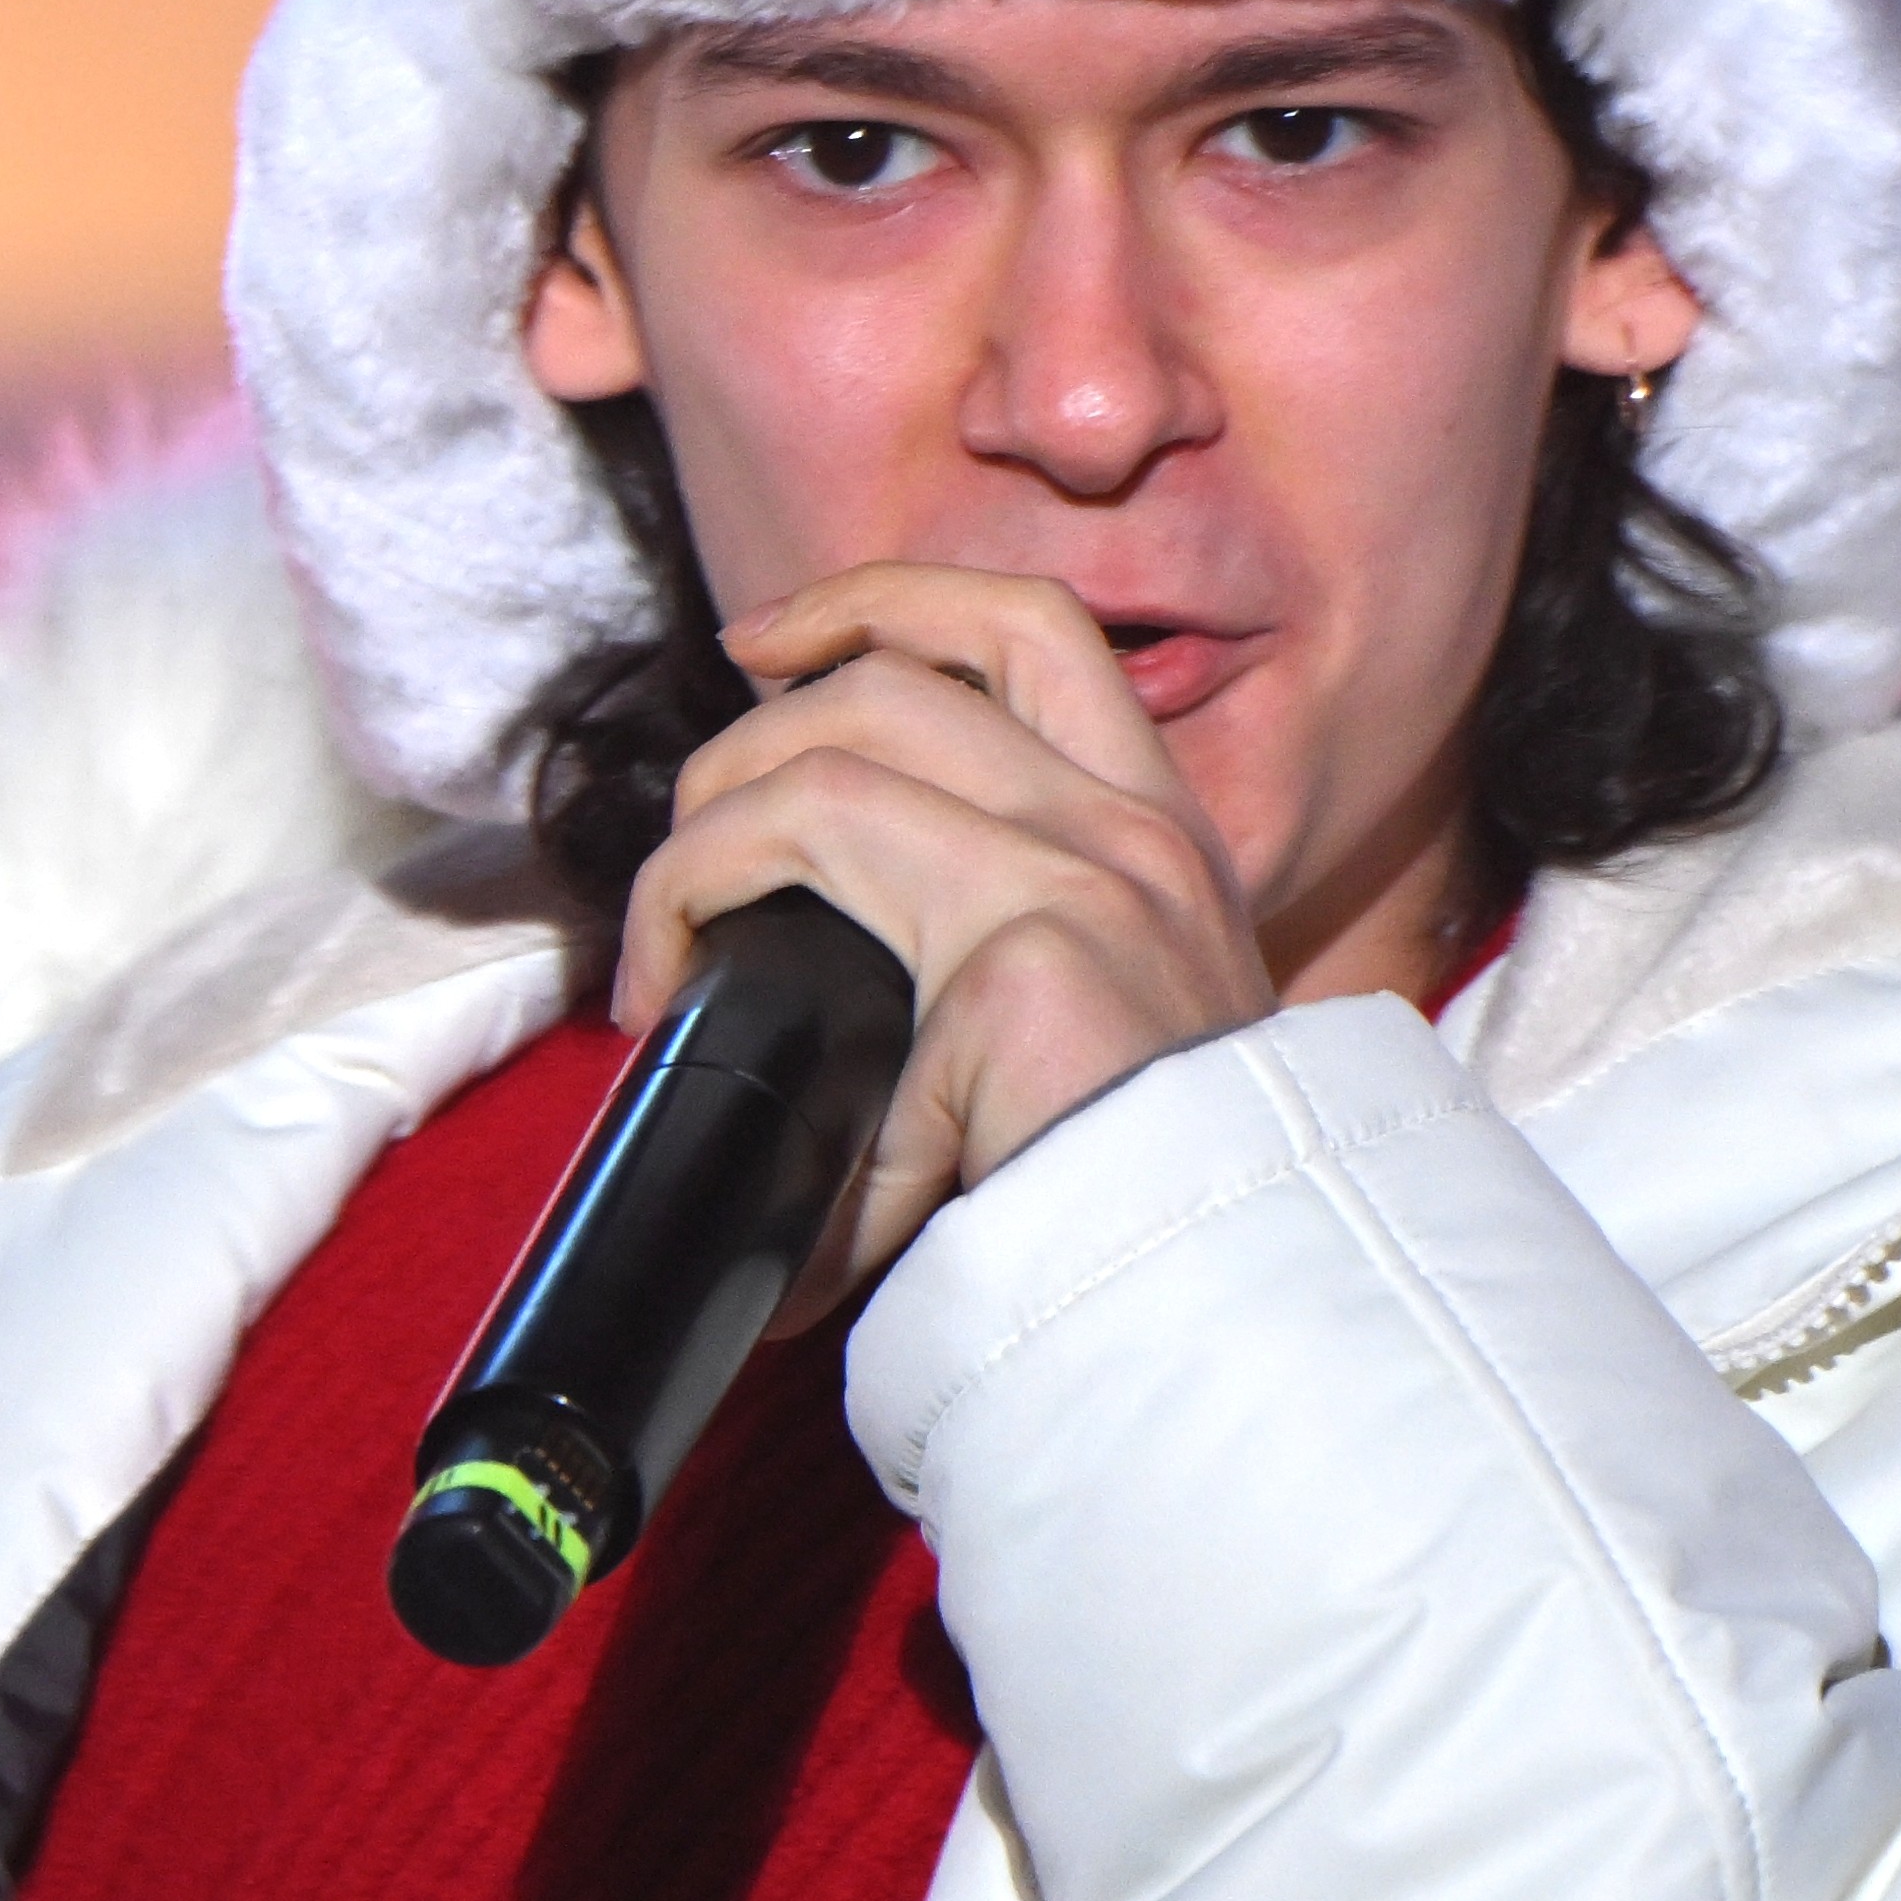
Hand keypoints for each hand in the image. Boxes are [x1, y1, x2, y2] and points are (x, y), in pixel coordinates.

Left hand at [620, 563, 1279, 1314]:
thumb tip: (833, 1030)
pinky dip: (705, 923)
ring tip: (666, 936)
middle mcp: (1133, 831)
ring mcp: (1089, 880)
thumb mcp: (1088, 1050)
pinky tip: (684, 1009)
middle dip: (751, 734)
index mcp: (1157, 837)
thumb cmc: (1151, 1202)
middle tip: (687, 846)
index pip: (1030, 628)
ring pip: (833, 751)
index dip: (883, 603)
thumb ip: (989, 976)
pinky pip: (800, 868)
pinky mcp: (1028, 953)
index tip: (768, 647)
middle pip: (905, 670)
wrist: (1234, 1297)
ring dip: (707, 831)